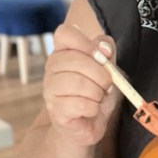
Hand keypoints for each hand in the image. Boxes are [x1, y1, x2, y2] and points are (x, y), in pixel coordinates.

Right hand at [41, 23, 121, 146]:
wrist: (88, 124)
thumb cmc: (95, 93)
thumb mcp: (107, 69)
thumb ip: (106, 52)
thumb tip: (103, 48)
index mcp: (63, 52)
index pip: (64, 33)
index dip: (85, 42)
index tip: (101, 57)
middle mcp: (51, 68)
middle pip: (75, 59)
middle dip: (100, 74)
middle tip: (106, 85)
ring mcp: (50, 89)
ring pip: (78, 82)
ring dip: (97, 93)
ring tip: (98, 98)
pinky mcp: (55, 110)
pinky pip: (80, 104)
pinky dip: (93, 108)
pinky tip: (91, 110)